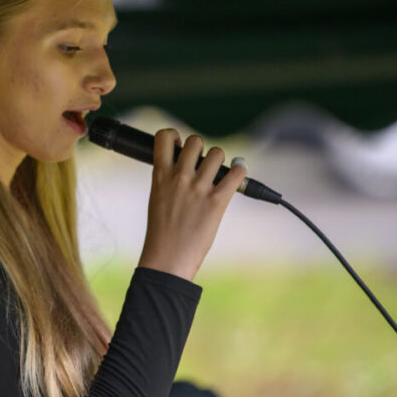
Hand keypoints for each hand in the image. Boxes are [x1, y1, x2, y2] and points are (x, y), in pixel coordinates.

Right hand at [137, 129, 246, 280]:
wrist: (167, 259)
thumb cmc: (161, 233)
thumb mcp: (156, 199)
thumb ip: (167, 180)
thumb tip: (185, 166)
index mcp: (159, 176)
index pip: (165, 137)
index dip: (174, 137)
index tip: (179, 147)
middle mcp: (179, 178)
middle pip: (196, 141)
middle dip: (201, 150)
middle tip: (202, 165)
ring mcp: (198, 189)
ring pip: (217, 153)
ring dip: (220, 160)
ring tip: (218, 173)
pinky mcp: (217, 202)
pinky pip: (236, 173)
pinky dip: (240, 171)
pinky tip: (237, 176)